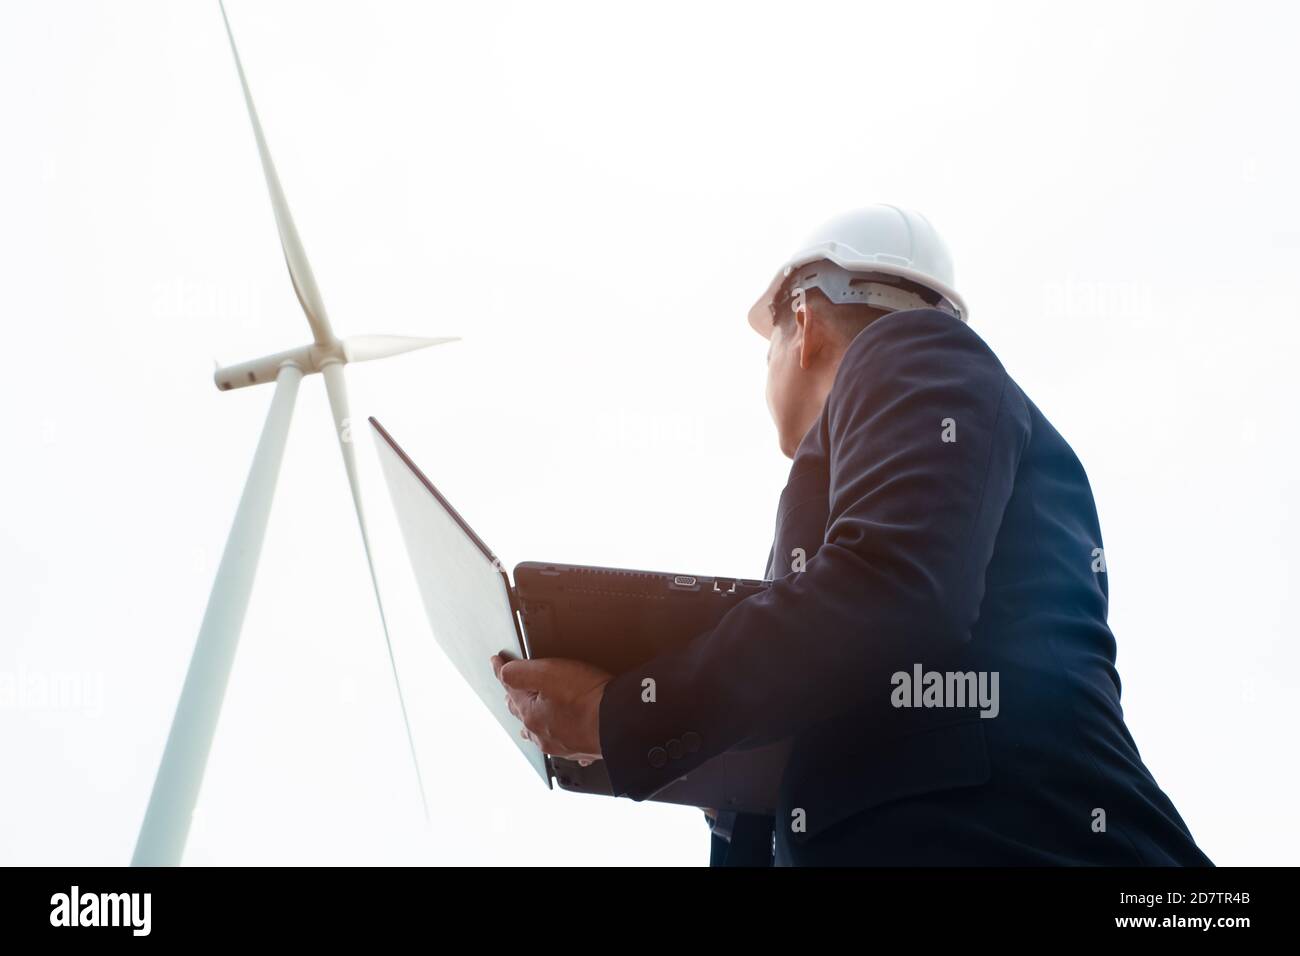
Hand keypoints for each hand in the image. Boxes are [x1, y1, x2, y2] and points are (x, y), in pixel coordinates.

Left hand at [490, 654, 610, 764]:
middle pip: (523, 714)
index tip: (496, 662)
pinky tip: (568, 738)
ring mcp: (563, 744)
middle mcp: (543, 734)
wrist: (620, 722)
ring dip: (534, 723)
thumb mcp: (547, 674)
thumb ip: (520, 672)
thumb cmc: (587, 698)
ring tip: (532, 719)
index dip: (502, 671)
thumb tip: (501, 672)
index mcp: (531, 715)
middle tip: (511, 690)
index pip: (510, 689)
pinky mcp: (583, 749)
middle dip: (515, 700)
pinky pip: (567, 745)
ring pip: (540, 733)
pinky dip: (563, 738)